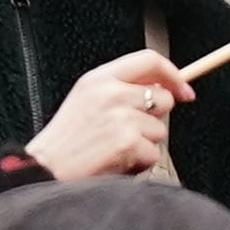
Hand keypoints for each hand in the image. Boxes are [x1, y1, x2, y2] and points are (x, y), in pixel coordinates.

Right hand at [24, 49, 187, 187]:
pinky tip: (116, 162)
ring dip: (144, 145)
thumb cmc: (66, 141)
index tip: (183, 90)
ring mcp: (120, 117)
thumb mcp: (86, 100)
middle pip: (163, 98)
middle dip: (153, 119)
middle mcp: (111, 93)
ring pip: (160, 130)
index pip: (149, 60)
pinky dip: (139, 164)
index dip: (172, 74)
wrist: (45, 169)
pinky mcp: (127, 142)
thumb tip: (162, 88)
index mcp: (99, 78)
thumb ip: (119, 88)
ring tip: (115, 149)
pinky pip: (153, 154)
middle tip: (127, 132)